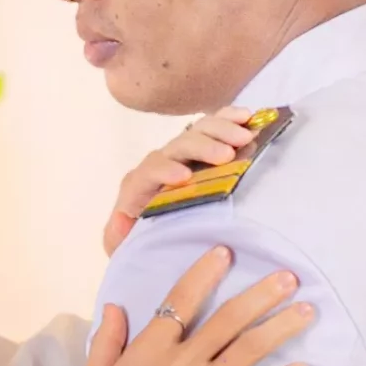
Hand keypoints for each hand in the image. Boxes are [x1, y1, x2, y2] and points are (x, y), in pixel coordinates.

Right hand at [74, 247, 312, 365]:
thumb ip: (106, 340)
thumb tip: (116, 306)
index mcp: (148, 351)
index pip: (181, 300)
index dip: (205, 274)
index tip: (226, 254)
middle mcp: (180, 365)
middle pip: (227, 319)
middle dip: (261, 295)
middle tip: (289, 277)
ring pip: (249, 350)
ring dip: (281, 328)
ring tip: (307, 312)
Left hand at [105, 110, 256, 253]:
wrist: (165, 244)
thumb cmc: (146, 244)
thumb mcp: (127, 247)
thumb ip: (117, 237)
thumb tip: (121, 219)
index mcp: (140, 186)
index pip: (148, 171)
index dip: (165, 170)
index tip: (186, 176)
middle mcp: (161, 164)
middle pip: (178, 147)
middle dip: (201, 146)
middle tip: (227, 154)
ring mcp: (184, 154)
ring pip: (198, 133)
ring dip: (221, 130)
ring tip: (244, 136)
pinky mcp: (204, 150)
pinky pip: (215, 128)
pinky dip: (230, 119)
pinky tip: (248, 117)